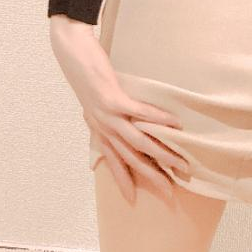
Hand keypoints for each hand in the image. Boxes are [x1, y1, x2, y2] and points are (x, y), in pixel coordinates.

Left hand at [49, 14, 189, 204]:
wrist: (70, 51)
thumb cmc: (83, 72)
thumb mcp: (90, 100)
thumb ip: (104, 114)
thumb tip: (122, 121)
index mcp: (96, 128)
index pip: (113, 161)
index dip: (123, 181)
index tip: (134, 200)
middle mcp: (102, 126)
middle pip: (130, 159)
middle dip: (152, 177)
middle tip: (170, 192)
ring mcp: (107, 114)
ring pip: (139, 142)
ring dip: (162, 154)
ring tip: (181, 163)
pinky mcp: (113, 98)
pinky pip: (141, 113)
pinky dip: (159, 120)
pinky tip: (175, 125)